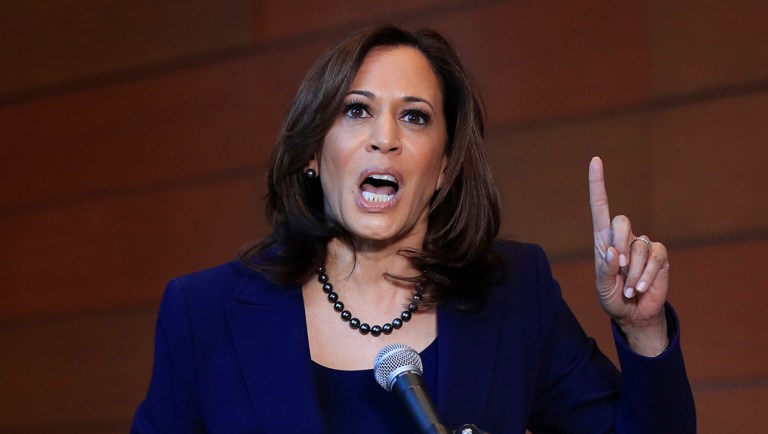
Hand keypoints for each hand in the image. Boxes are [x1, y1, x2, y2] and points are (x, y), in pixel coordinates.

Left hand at [588, 157, 667, 355]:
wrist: (633, 314)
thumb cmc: (612, 297)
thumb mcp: (602, 287)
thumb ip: (604, 270)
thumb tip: (612, 251)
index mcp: (603, 239)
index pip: (600, 206)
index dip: (597, 183)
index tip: (596, 160)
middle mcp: (622, 237)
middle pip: (620, 221)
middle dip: (618, 244)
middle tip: (618, 268)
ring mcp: (642, 245)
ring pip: (638, 246)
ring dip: (632, 271)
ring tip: (629, 286)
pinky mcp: (659, 256)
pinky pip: (655, 257)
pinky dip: (646, 275)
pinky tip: (640, 288)